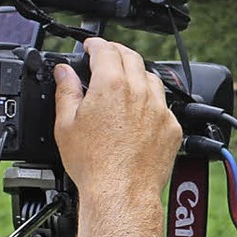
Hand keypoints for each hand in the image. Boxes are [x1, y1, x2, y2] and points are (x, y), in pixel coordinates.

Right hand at [53, 37, 181, 199]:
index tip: (90, 46)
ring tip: (124, 83)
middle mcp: (139, 92)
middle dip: (116, 53)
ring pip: (151, 78)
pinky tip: (140, 113)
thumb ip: (66, 92)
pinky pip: (164, 105)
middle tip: (105, 57)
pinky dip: (151, 102)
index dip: (95, 44)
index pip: (105, 49)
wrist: (121, 193)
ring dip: (137, 74)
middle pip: (131, 57)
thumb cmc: (93, 165)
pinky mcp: (172, 128)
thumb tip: (63, 72)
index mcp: (111, 85)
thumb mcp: (65, 125)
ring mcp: (159, 109)